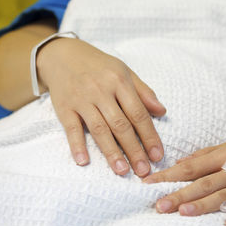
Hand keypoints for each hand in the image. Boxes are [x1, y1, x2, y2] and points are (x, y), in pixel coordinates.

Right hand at [37, 38, 165, 176]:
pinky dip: (77, 145)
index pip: (138, 114)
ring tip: (122, 171)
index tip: (157, 155)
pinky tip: (83, 161)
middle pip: (121, 125)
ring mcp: (82, 100)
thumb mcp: (124, 72)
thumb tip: (162, 111)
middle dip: (134, 150)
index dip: (150, 136)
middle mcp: (101, 91)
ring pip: (99, 129)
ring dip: (111, 152)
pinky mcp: (64, 107)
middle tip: (144, 171)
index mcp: (120, 82)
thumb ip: (144, 92)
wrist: (63, 55)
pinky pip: (71, 128)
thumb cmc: (99, 66)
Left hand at [143, 135, 225, 225]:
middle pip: (204, 183)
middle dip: (180, 194)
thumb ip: (205, 155)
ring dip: (204, 204)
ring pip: (224, 196)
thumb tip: (180, 162)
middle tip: (159, 205)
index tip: (149, 183)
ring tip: (183, 212)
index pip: (191, 167)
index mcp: (224, 154)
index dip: (169, 175)